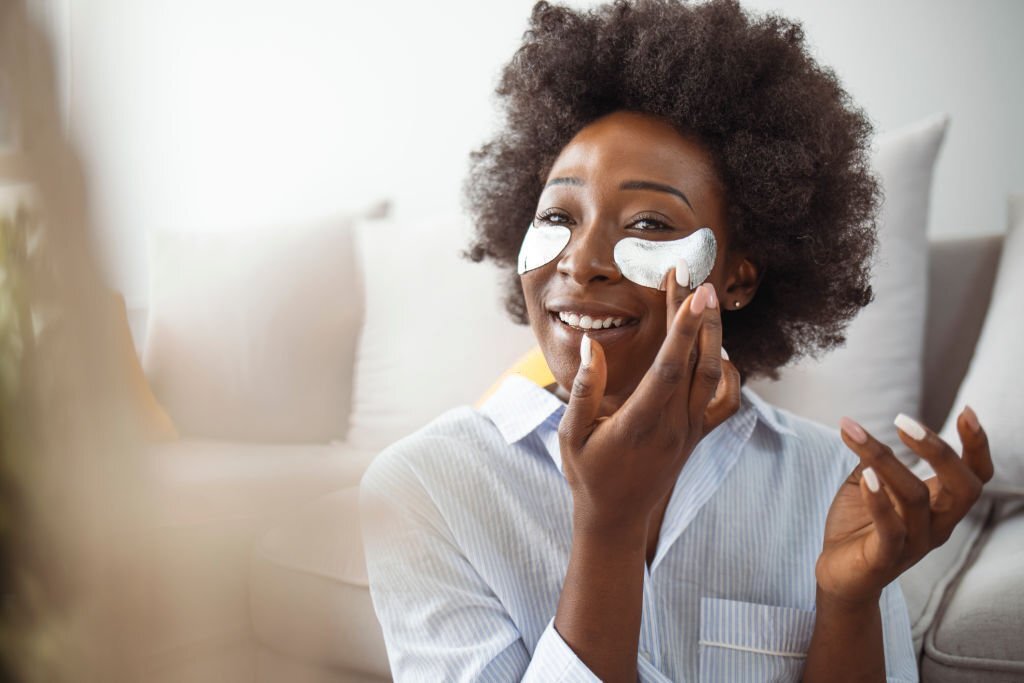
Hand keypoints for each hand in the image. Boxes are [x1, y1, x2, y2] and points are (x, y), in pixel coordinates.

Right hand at [558, 273, 741, 533]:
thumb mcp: (572, 435)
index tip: (693, 293)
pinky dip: (728, 373)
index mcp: (642, 422)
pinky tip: (718, 351)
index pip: (669, 367)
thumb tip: (591, 345)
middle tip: (692, 276)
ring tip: (703, 300)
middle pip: (696, 361)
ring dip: (712, 335)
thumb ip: (583, 389)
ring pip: (714, 376)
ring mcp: (690, 431)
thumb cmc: (588, 476)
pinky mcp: (696, 436)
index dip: (683, 328)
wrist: (617, 519)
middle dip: (697, 316)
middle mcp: (674, 425)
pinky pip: (724, 401)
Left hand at [816, 409, 993, 604]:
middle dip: (940, 451)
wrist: (839, 574)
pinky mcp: (886, 559)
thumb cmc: (859, 524)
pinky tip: (865, 475)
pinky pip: (891, 530)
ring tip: (856, 435)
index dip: (977, 445)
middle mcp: (937, 525)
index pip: (976, 476)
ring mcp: (915, 544)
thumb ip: (873, 459)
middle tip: (903, 422)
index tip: (966, 411)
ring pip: (916, 498)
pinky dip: (879, 501)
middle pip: (965, 488)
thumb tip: (862, 428)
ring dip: (885, 461)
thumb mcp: (868, 483)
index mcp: (940, 506)